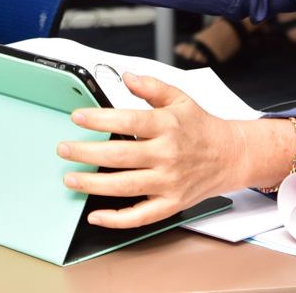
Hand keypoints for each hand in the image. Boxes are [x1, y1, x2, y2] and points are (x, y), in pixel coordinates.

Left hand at [57, 72, 294, 227]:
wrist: (232, 155)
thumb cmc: (202, 127)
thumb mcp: (180, 98)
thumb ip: (152, 86)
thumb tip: (127, 77)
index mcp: (166, 126)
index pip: (127, 121)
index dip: (99, 120)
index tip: (77, 118)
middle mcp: (166, 155)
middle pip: (119, 156)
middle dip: (86, 153)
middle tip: (64, 149)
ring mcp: (168, 182)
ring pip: (124, 186)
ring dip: (93, 184)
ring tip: (70, 178)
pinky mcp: (171, 203)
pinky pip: (141, 216)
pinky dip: (116, 219)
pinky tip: (96, 215)